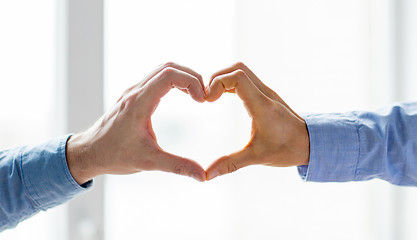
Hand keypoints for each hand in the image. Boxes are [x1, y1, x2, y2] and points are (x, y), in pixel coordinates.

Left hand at [66, 62, 206, 183]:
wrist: (89, 152)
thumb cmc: (114, 156)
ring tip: (196, 95)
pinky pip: (157, 77)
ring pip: (162, 70)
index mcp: (139, 103)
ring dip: (183, 77)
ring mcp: (133, 91)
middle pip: (168, 67)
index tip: (201, 100)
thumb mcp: (148, 162)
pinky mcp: (133, 95)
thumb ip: (177, 166)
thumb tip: (202, 175)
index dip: (191, 81)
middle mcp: (135, 92)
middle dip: (191, 76)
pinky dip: (174, 80)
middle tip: (203, 96)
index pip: (169, 75)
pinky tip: (183, 95)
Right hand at [205, 62, 309, 179]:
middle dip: (217, 78)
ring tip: (211, 96)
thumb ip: (230, 164)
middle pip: (237, 68)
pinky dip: (231, 83)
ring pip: (242, 71)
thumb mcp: (256, 158)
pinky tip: (222, 97)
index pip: (238, 77)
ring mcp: (266, 92)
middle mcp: (264, 94)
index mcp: (262, 106)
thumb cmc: (287, 150)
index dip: (218, 83)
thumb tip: (206, 175)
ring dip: (223, 78)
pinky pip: (246, 79)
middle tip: (206, 97)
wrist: (311, 144)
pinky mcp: (266, 95)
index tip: (208, 101)